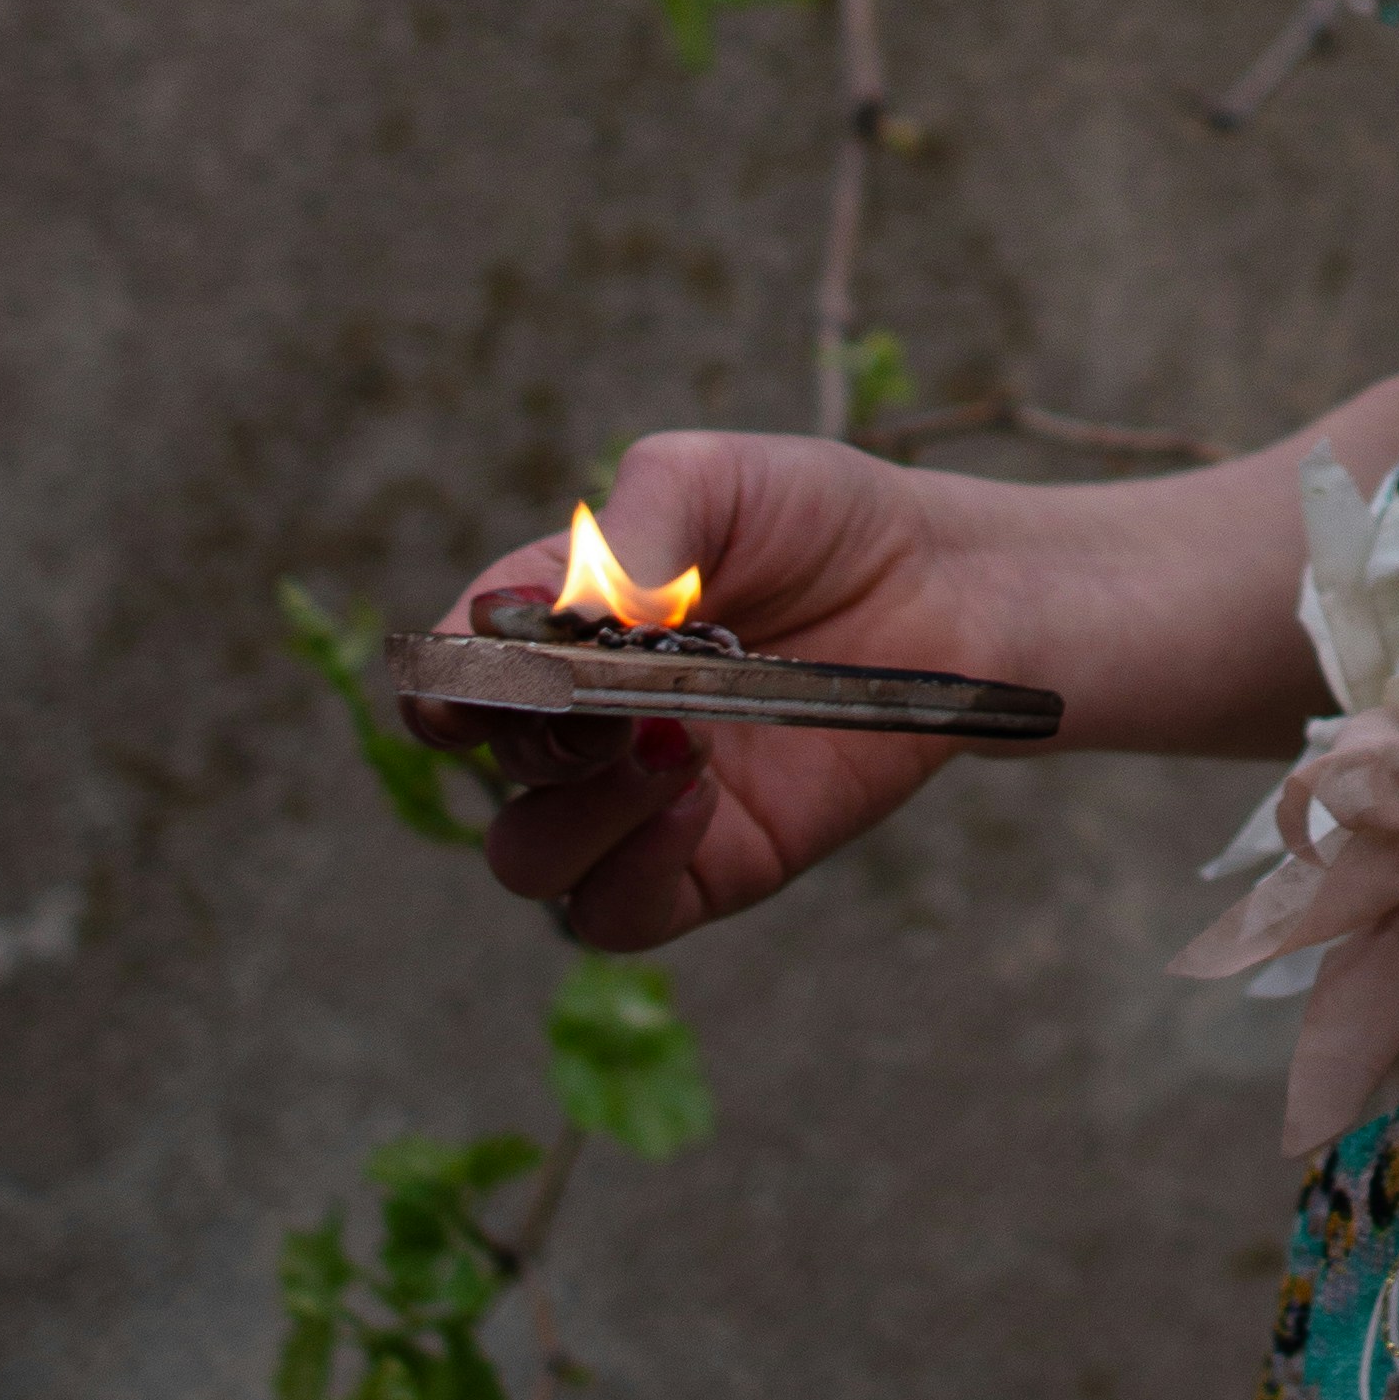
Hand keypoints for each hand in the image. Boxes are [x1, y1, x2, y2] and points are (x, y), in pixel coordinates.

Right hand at [410, 424, 1056, 958]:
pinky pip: (616, 915)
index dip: (445, 682)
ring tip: (672, 743)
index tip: (467, 681)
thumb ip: (634, 532)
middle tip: (616, 696)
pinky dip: (631, 870)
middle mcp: (584, 718)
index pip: (454, 670)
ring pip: (531, 858)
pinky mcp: (710, 863)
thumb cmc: (826, 522)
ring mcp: (640, 800)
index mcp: (558, 624)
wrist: (953, 592)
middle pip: (489, 766)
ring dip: (577, 811)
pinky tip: (695, 797)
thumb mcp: (721, 484)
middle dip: (532, 734)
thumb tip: (564, 613)